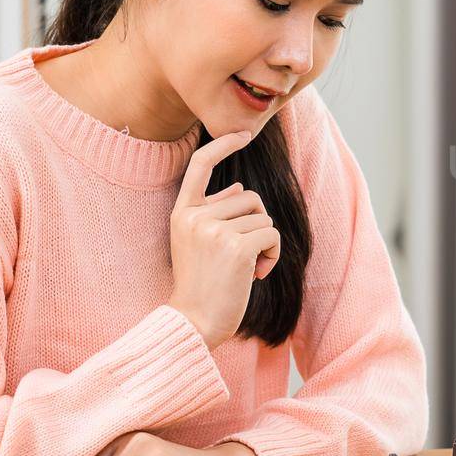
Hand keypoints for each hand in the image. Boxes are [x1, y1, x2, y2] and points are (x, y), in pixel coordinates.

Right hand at [166, 130, 281, 348]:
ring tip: (247, 268)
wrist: (194, 321)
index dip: (223, 146)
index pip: (200, 166)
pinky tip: (257, 274)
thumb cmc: (202, 284)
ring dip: (265, 243)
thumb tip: (238, 187)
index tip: (242, 134)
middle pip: (249, 198)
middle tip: (242, 256)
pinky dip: (273, 255)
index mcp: (182, 213)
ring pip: (263, 217)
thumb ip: (214, 213)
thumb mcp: (197, 243)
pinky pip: (271, 235)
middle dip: (256, 225)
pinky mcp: (236, 247)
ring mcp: (214, 230)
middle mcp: (194, 217)